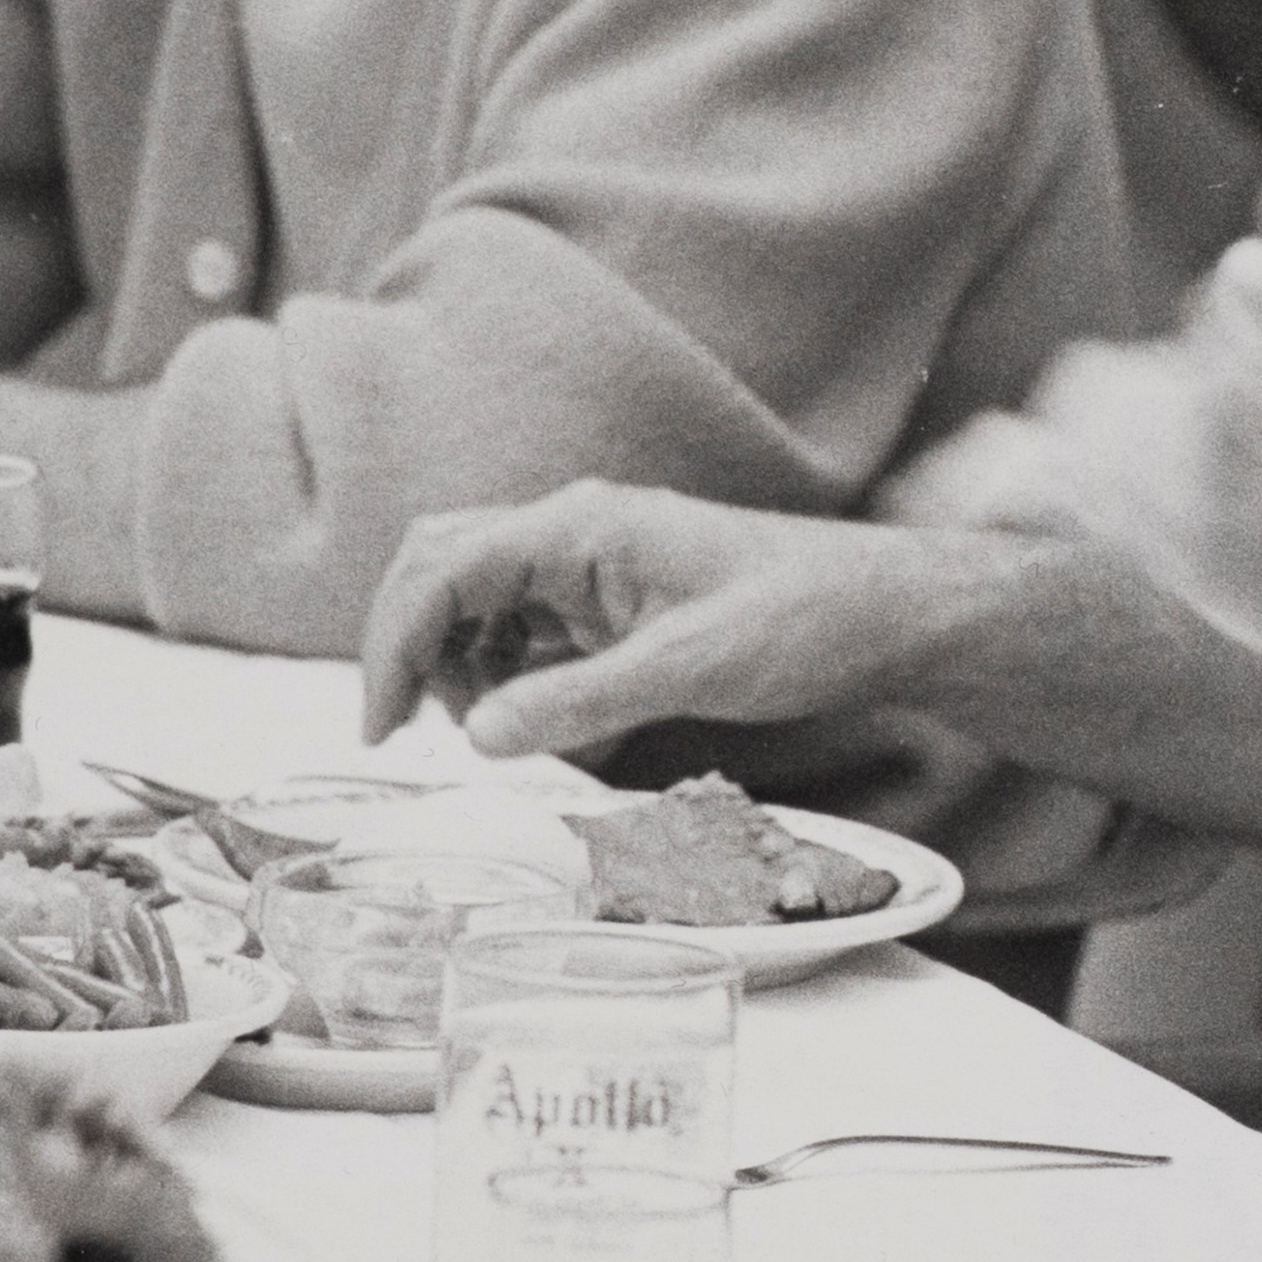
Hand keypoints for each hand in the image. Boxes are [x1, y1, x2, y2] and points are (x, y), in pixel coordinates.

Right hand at [360, 482, 993, 755]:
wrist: (882, 615)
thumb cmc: (802, 620)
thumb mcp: (689, 668)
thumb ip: (579, 702)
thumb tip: (478, 736)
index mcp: (581, 525)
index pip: (443, 567)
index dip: (392, 643)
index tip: (379, 726)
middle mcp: (573, 533)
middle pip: (442, 572)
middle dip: (408, 648)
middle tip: (399, 735)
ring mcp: (591, 566)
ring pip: (478, 606)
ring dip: (461, 670)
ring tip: (497, 735)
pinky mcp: (612, 602)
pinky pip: (527, 635)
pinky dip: (512, 681)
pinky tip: (543, 726)